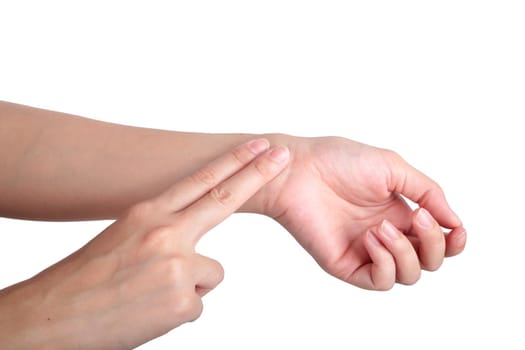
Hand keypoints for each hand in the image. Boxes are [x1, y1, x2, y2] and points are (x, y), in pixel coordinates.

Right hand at [0, 139, 288, 348]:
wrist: (54, 316)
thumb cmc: (86, 279)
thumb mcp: (124, 238)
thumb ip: (163, 231)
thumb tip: (190, 242)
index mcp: (147, 213)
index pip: (199, 180)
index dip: (233, 161)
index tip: (259, 146)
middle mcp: (166, 232)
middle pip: (225, 199)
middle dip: (257, 174)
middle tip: (282, 156)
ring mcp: (177, 265)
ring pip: (210, 271)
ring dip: (189, 285)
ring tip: (150, 295)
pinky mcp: (184, 300)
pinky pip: (198, 302)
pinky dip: (178, 310)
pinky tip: (150, 312)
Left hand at [255, 135, 465, 289]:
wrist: (298, 168)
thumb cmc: (338, 161)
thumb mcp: (393, 168)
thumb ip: (428, 191)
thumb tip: (455, 221)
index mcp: (399, 213)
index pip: (437, 241)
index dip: (454, 241)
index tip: (455, 228)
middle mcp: (386, 235)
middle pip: (428, 261)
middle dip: (434, 244)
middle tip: (417, 218)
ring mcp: (366, 251)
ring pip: (408, 276)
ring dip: (406, 253)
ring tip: (382, 226)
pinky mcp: (345, 263)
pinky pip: (379, 281)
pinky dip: (385, 262)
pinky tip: (372, 237)